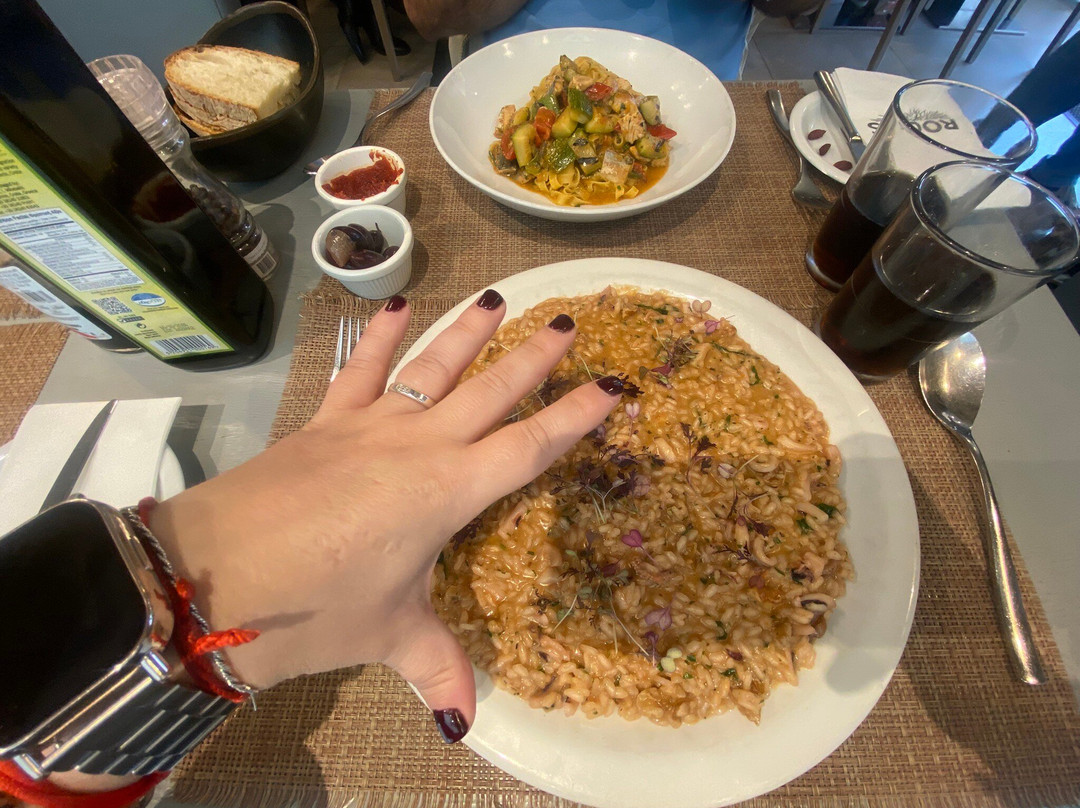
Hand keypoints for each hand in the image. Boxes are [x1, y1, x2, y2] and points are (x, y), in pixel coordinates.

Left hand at [149, 290, 623, 740]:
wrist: (209, 574)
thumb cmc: (312, 607)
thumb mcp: (385, 636)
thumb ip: (435, 665)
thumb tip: (463, 724)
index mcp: (447, 493)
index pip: (528, 448)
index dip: (574, 417)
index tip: (612, 385)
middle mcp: (417, 447)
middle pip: (489, 393)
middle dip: (532, 359)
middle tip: (567, 324)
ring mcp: (368, 428)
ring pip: (431, 369)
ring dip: (466, 333)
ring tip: (497, 298)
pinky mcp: (323, 424)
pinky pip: (357, 372)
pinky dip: (378, 338)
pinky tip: (397, 306)